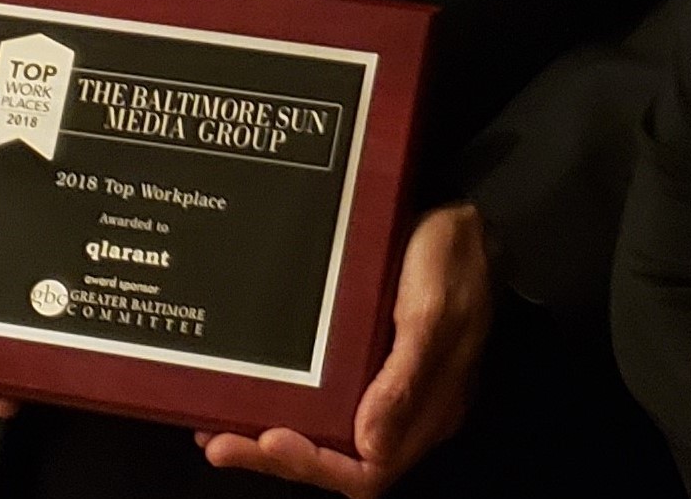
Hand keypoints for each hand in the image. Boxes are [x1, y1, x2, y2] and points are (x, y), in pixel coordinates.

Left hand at [198, 201, 494, 493]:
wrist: (468, 217)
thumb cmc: (452, 259)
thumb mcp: (430, 313)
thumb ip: (403, 380)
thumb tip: (369, 447)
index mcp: (431, 410)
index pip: (370, 471)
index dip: (317, 465)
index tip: (271, 439)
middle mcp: (409, 412)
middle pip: (343, 463)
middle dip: (281, 458)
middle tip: (223, 443)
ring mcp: (391, 390)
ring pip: (330, 438)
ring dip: (277, 442)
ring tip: (222, 433)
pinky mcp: (375, 365)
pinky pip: (329, 405)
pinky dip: (290, 409)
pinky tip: (255, 399)